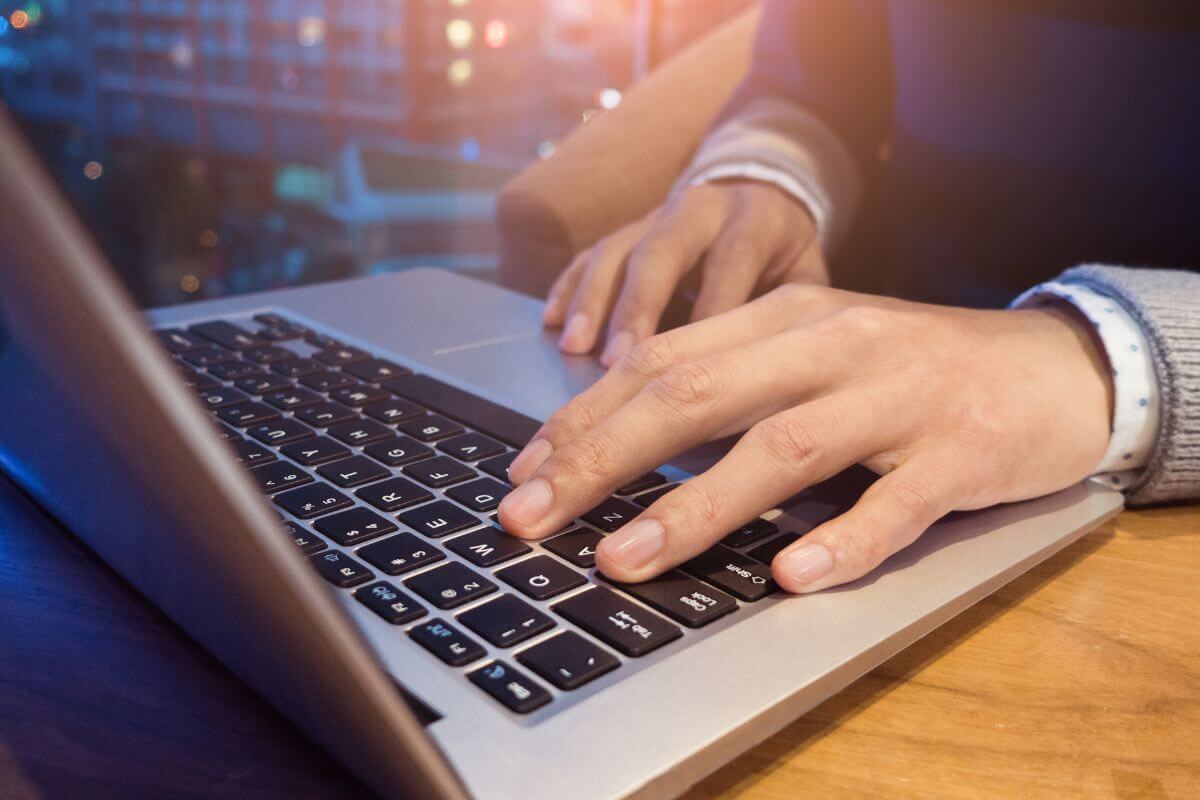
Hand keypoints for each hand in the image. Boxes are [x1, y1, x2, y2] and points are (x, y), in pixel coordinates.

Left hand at [499, 285, 1112, 592]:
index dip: (583, 418)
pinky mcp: (961, 452)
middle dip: (600, 458)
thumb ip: (732, 386)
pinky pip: (896, 505)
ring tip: (626, 559)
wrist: (1051, 364)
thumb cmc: (909, 370)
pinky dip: (842, 542)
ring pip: (783, 447)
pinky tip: (791, 578)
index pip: (661, 361)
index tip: (522, 473)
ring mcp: (898, 397)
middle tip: (530, 518)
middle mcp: (831, 345)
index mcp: (785, 318)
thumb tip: (622, 446)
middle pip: (697, 393)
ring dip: (696, 508)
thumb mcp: (814, 355)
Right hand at [542, 180, 825, 366]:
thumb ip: (794, 316)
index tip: (692, 371)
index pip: (728, 266)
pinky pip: (591, 252)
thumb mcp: (808, 276)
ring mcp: (657, 215)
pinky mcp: (628, 227)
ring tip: (573, 346)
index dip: (708, 314)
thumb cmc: (786, 255)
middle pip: (661, 254)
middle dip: (635, 309)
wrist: (764, 188)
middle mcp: (700, 209)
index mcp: (753, 221)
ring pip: (617, 251)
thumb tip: (781, 383)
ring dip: (592, 302)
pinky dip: (568, 287)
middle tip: (616, 361)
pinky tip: (549, 322)